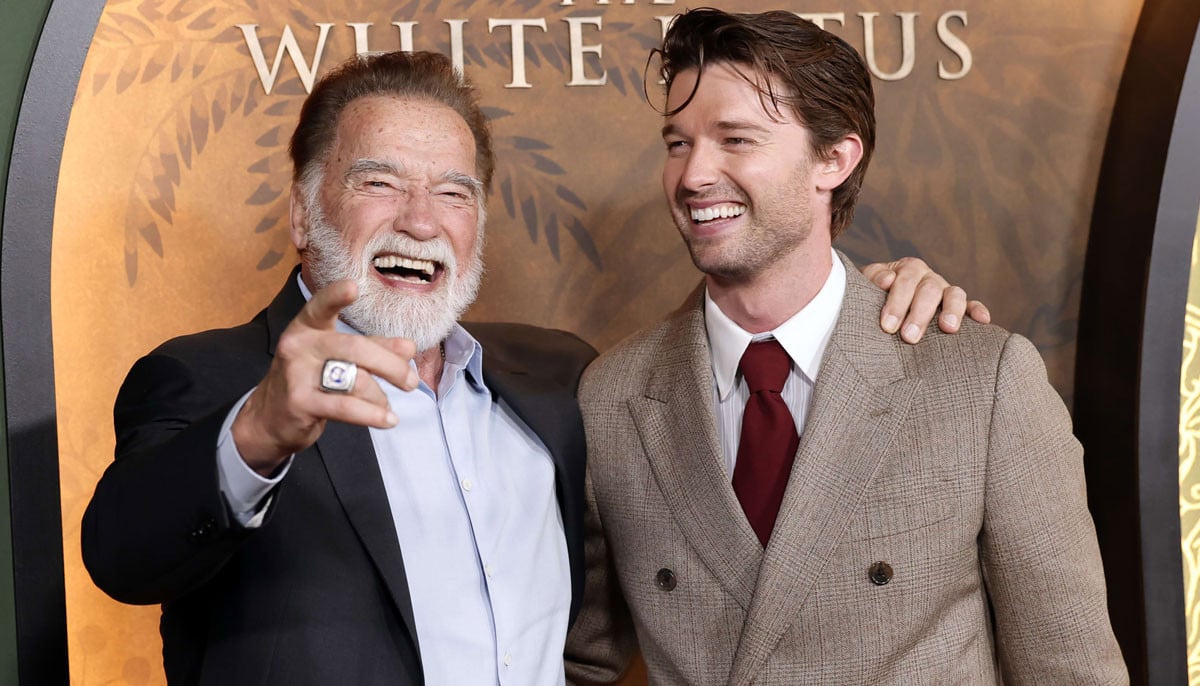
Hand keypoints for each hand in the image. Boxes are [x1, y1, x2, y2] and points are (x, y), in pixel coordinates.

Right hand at [231, 280, 418, 474]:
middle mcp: (299, 345)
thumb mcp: (336, 358)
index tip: (353, 287)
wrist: (269, 419)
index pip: (321, 306)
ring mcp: (297, 374)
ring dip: (380, 397)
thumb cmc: (309, 381)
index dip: (336, 296)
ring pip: (356, 380)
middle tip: (410, 382)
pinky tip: (388, 420)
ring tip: (386, 407)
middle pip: (356, 348)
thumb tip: (408, 347)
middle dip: (391, 366)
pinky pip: (347, 407)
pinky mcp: (300, 403)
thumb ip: (372, 349)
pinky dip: (373, 415)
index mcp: (307, 327)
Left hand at [862, 257, 991, 343]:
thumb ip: (873, 279)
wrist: (880, 300)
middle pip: (929, 290)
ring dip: (951, 311)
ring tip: (947, 328)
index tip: (888, 325)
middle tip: (909, 337)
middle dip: (919, 314)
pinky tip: (983, 321)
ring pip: (954, 295)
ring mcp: (945, 291)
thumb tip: (888, 280)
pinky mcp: (959, 306)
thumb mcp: (866, 283)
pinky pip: (972, 305)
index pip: (905, 280)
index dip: (897, 303)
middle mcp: (929, 277)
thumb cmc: (873, 295)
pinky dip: (978, 310)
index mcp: (908, 269)